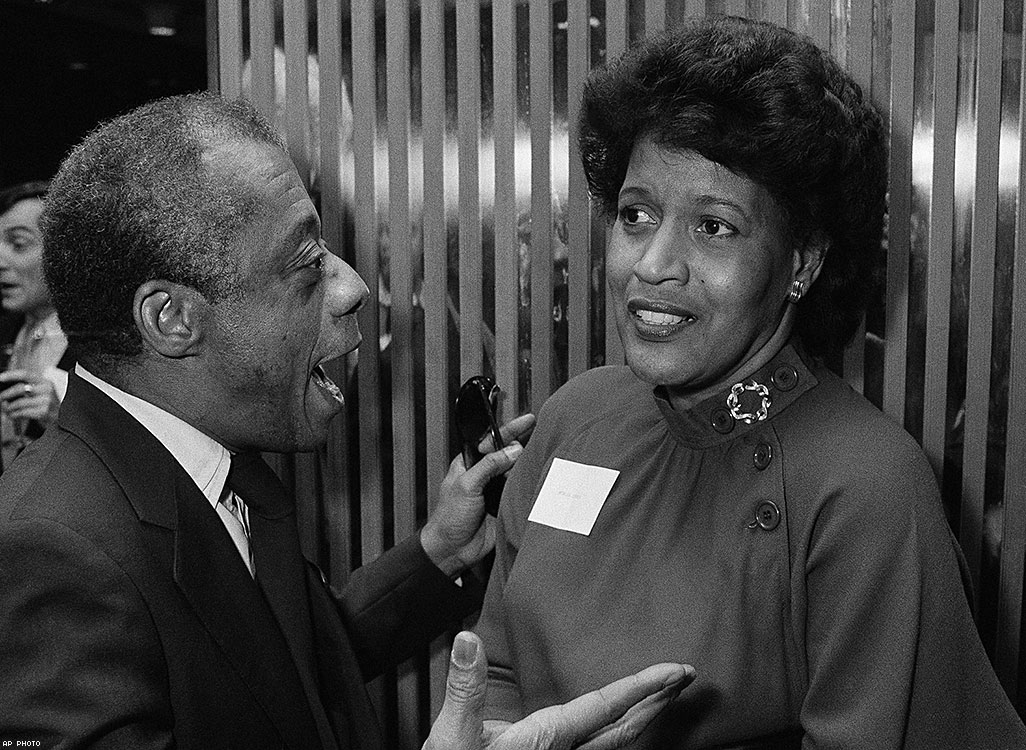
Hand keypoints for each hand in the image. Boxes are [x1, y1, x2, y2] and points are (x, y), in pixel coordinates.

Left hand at [0, 369, 59, 426]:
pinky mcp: (44, 412)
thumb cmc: (48, 406)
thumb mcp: (41, 393)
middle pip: (20, 388)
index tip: (0, 378)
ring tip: (6, 410)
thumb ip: (27, 389)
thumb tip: (6, 391)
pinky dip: (14, 414)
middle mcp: (47, 390)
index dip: (11, 375)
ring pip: (19, 402)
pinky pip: (22, 412)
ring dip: (8, 407)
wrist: (61, 419)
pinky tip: (13, 415)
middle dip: (5, 394)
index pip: (25, 374)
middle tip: (0, 398)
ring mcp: (46, 401)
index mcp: (45, 382)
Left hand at [421, 413, 534, 576]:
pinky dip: (531, 485)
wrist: (452, 550)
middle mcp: (485, 475)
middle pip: (508, 454)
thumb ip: (489, 466)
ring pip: (518, 472)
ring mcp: (497, 490)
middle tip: (544, 433)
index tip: (528, 421)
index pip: (492, 440)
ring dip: (529, 464)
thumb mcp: (466, 485)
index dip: (510, 430)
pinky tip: (542, 477)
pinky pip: (522, 491)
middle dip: (525, 443)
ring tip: (546, 452)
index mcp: (470, 464)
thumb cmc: (448, 518)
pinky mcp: (506, 506)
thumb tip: (512, 450)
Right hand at [423, 632, 694, 749]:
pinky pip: (599, 749)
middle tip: (686, 675)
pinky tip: (622, 722)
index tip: (675, 671)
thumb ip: (465, 687)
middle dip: (657, 701)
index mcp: (546, 739)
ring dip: (643, 715)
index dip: (643, 687)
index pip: (606, 707)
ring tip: (664, 694)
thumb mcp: (452, 735)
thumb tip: (469, 639)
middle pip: (625, 729)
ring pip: (616, 743)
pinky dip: (620, 731)